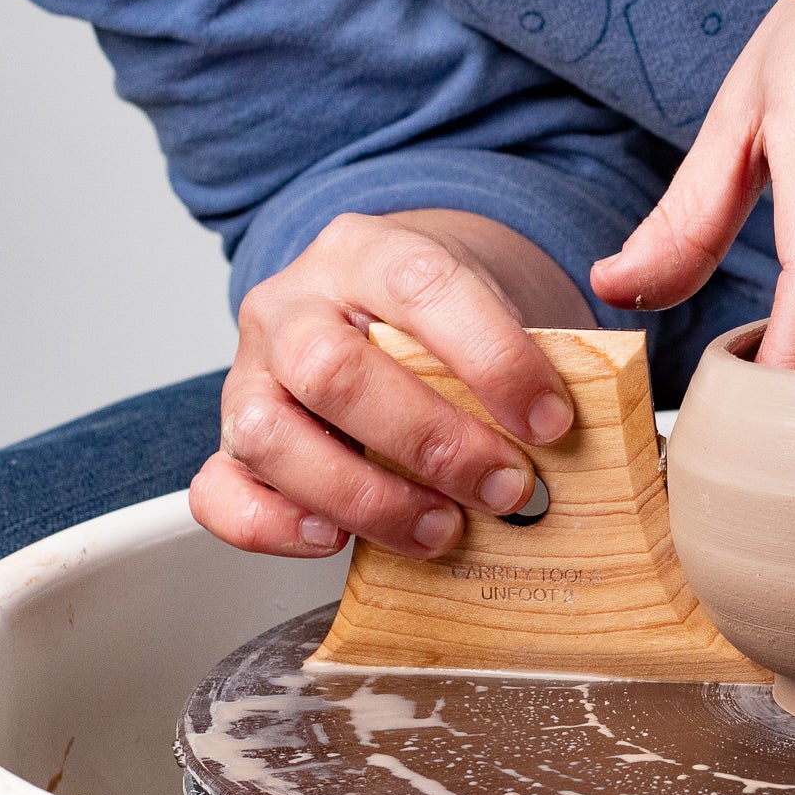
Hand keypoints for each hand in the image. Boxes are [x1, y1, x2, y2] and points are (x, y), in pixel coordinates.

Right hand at [190, 210, 594, 558]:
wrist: (381, 302)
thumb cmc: (447, 319)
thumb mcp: (492, 305)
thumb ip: (527, 356)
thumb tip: (577, 439)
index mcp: (369, 252)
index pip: (422, 288)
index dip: (492, 358)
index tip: (552, 420)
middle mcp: (295, 304)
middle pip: (334, 369)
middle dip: (431, 442)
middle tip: (508, 488)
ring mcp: (250, 371)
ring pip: (267, 433)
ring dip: (364, 496)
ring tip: (442, 528)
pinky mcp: (230, 437)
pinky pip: (217, 488)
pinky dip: (272, 525)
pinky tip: (336, 541)